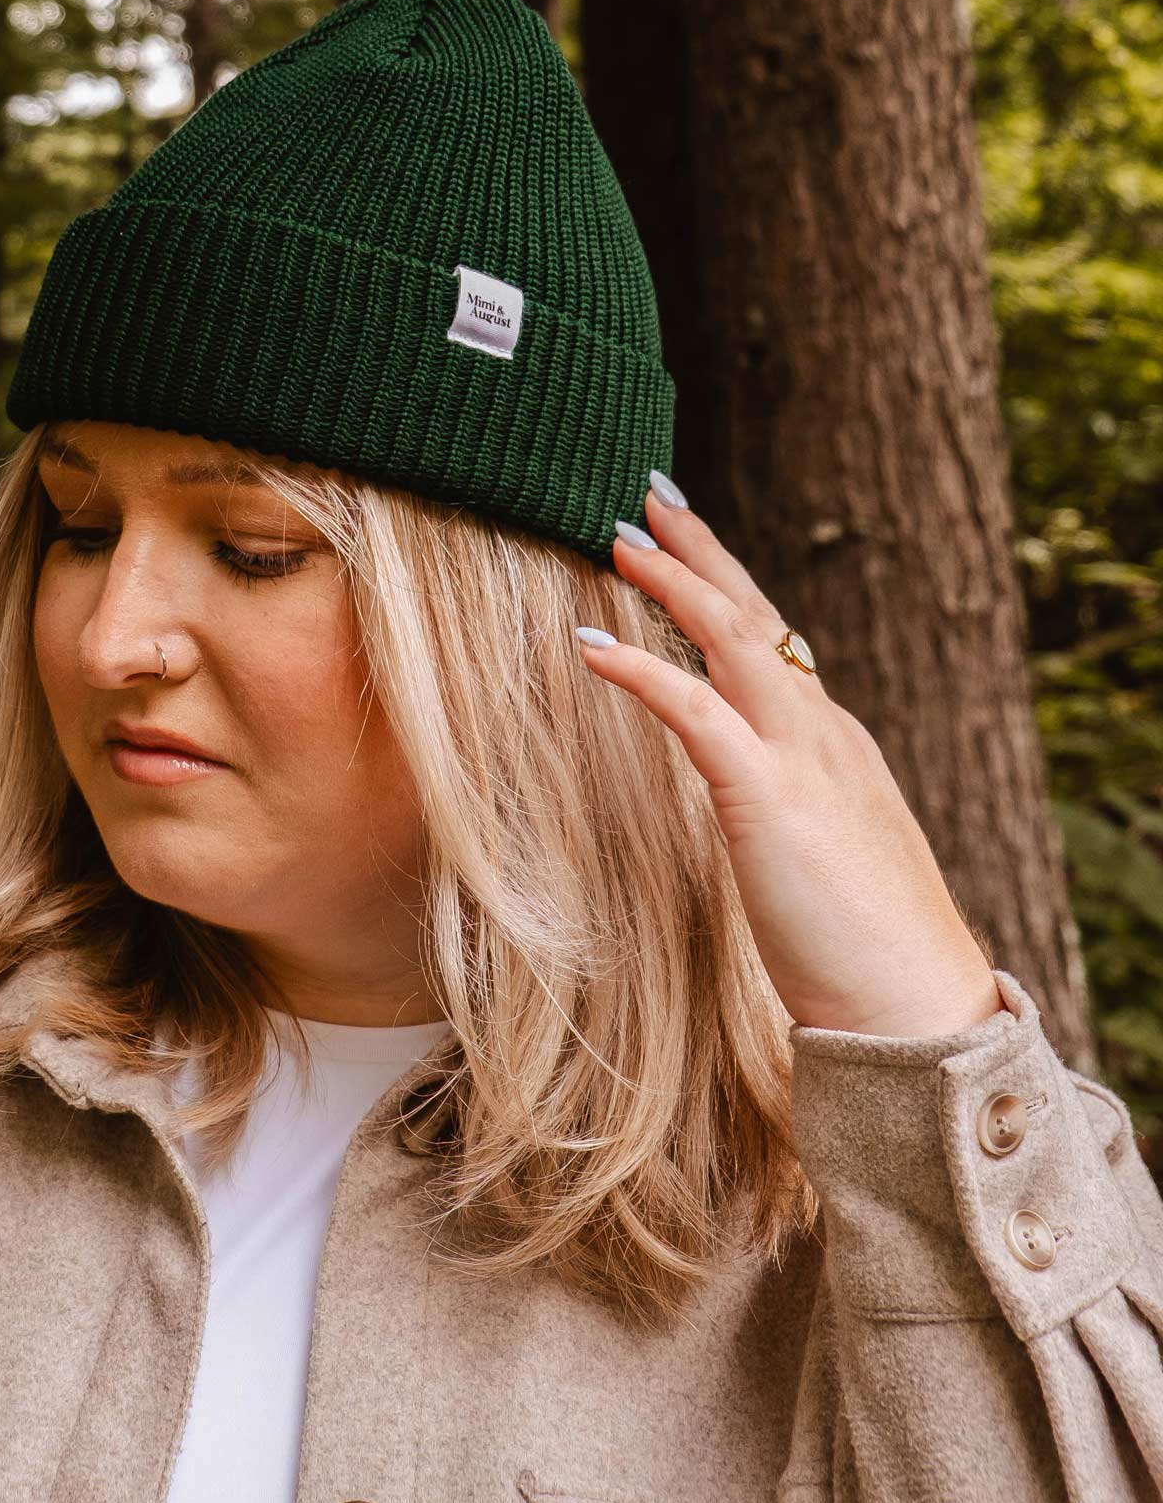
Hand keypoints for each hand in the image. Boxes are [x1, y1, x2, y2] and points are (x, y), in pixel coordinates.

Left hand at [577, 478, 1006, 1039]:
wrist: (914, 1011)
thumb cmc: (862, 953)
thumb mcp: (816, 859)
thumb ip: (780, 813)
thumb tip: (740, 802)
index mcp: (833, 745)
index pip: (774, 644)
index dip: (725, 589)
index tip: (682, 541)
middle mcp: (823, 733)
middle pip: (755, 616)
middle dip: (700, 549)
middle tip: (649, 492)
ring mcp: (803, 759)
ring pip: (733, 640)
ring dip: (672, 581)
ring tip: (615, 537)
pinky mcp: (769, 800)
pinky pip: (697, 712)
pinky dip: (641, 669)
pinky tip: (588, 645)